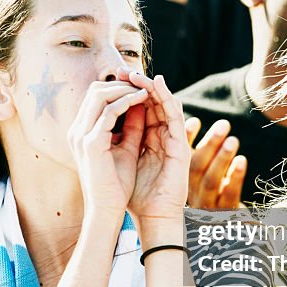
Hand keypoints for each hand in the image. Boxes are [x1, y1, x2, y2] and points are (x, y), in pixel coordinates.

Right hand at [68, 76, 149, 217]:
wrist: (107, 209)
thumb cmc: (116, 184)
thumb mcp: (125, 147)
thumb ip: (131, 126)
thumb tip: (142, 104)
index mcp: (81, 131)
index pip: (95, 97)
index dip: (117, 87)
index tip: (139, 87)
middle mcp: (77, 130)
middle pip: (95, 90)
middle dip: (121, 83)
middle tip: (143, 83)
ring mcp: (81, 135)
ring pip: (100, 95)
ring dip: (125, 89)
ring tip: (145, 90)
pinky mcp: (91, 143)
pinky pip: (108, 111)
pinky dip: (127, 101)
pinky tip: (143, 100)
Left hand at [127, 72, 189, 221]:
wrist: (152, 216)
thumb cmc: (137, 194)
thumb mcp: (124, 158)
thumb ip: (123, 136)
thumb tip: (104, 116)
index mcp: (149, 139)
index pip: (140, 108)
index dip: (128, 92)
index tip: (112, 79)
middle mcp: (163, 136)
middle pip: (153, 102)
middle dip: (138, 85)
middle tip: (123, 70)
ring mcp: (173, 140)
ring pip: (165, 105)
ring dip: (152, 87)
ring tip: (137, 73)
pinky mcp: (181, 145)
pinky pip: (175, 115)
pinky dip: (167, 98)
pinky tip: (157, 85)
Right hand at [186, 118, 245, 209]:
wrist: (228, 238)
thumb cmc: (217, 201)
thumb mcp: (207, 177)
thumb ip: (201, 155)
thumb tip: (193, 122)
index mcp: (184, 185)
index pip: (182, 160)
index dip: (187, 140)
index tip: (196, 121)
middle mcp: (192, 196)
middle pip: (196, 168)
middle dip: (210, 144)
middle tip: (224, 124)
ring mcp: (207, 207)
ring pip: (210, 182)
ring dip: (221, 159)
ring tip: (233, 140)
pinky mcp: (225, 216)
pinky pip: (228, 196)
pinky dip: (235, 177)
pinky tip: (241, 161)